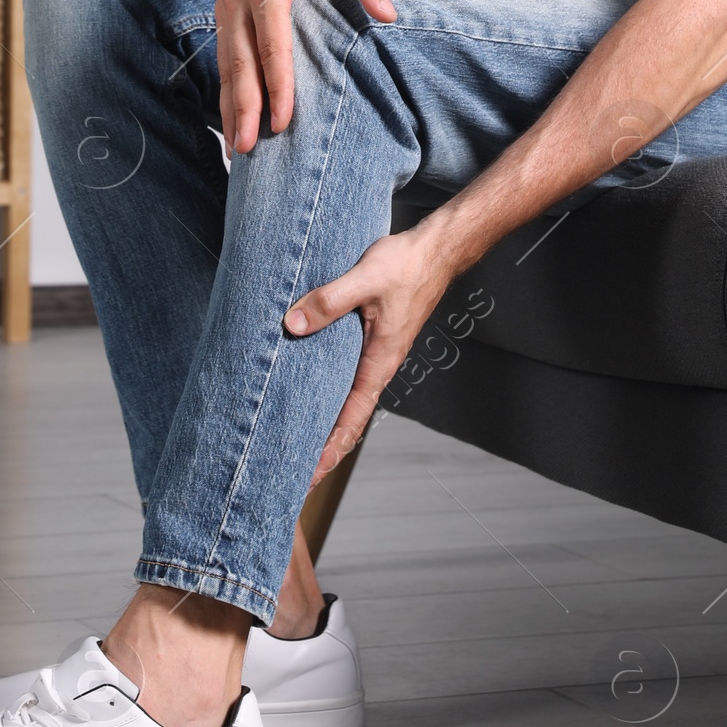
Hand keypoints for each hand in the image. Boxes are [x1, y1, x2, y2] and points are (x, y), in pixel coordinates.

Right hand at [216, 0, 394, 153]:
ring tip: (238, 150)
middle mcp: (239, 2)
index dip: (277, 82)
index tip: (283, 118)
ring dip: (231, 109)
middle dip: (244, 107)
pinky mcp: (225, 21)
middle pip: (239, 62)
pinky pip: (224, 64)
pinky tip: (234, 125)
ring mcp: (227, 13)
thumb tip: (388, 13)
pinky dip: (227, 97)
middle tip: (251, 147)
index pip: (272, 41)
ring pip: (226, 68)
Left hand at [284, 223, 457, 480]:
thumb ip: (328, 302)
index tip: (309, 476)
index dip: (330, 450)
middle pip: (348, 417)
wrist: (435, 249)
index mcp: (379, 362)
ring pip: (346, 397)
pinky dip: (328, 390)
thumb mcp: (363, 280)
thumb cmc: (407, 266)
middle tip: (290, 469)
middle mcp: (378, 365)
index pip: (351, 419)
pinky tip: (307, 387)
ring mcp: (376, 354)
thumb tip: (292, 325)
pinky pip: (346, 374)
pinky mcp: (371, 338)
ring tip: (293, 436)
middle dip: (322, 445)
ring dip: (324, 419)